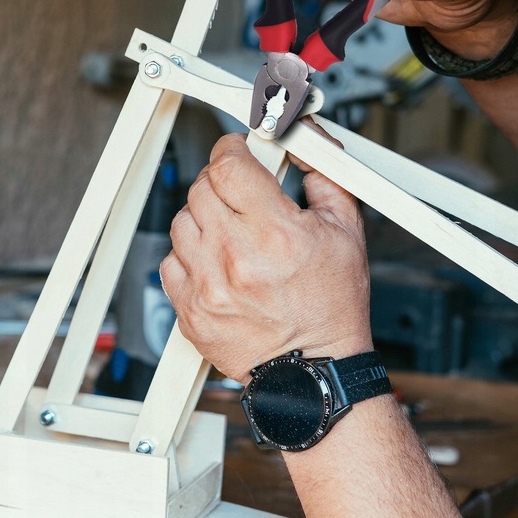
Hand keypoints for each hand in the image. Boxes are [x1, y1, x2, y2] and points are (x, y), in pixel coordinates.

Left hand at [160, 134, 371, 383]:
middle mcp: (234, 257)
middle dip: (221, 181)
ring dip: (205, 217)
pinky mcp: (190, 311)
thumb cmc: (332, 307)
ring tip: (233, 233)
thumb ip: (324, 177)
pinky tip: (217, 263)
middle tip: (241, 192)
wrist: (316, 370)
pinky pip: (170, 261)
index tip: (237, 152)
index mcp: (275, 233)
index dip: (231, 150)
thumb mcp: (346, 232)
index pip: (228, 165)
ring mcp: (206, 286)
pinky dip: (190, 254)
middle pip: (201, 188)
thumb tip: (302, 148)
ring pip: (181, 221)